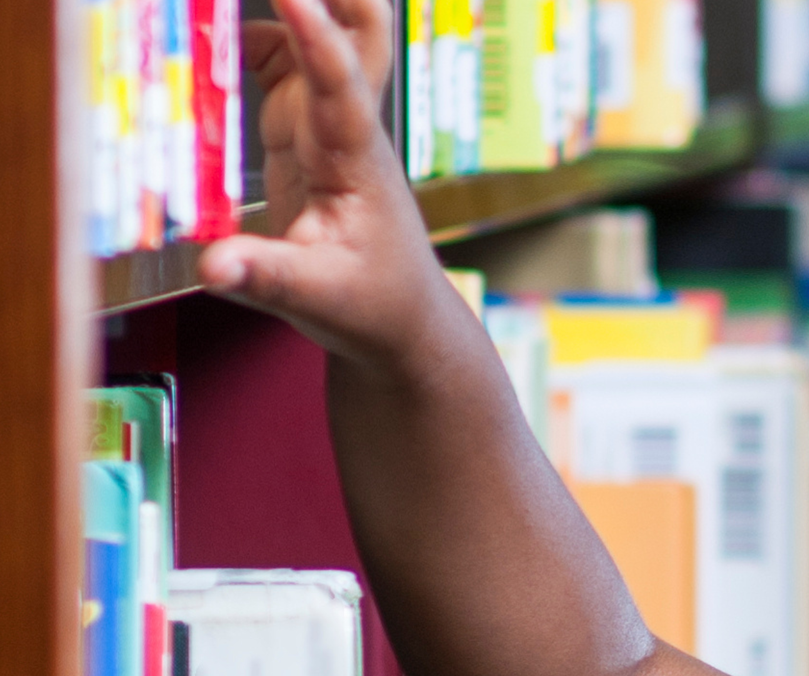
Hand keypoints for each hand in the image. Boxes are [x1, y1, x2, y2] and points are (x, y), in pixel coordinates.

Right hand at [199, 0, 460, 367]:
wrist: (403, 320)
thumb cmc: (372, 309)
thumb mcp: (317, 301)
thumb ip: (264, 278)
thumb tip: (212, 267)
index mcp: (356, 161)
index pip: (340, 84)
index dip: (315, 32)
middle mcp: (348, 126)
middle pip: (363, 28)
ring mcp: (329, 121)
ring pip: (323, 33)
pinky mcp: (307, 129)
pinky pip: (284, 59)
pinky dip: (251, 32)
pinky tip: (210, 27)